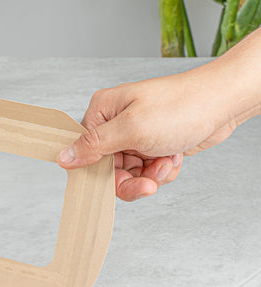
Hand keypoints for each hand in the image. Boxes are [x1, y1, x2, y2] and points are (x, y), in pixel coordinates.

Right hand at [57, 72, 235, 200]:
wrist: (223, 104)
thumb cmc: (181, 107)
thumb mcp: (131, 129)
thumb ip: (94, 146)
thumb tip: (63, 157)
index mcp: (102, 112)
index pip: (85, 153)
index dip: (100, 173)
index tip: (119, 180)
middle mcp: (115, 124)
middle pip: (108, 169)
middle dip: (133, 178)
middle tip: (150, 181)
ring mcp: (134, 136)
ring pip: (129, 174)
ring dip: (150, 175)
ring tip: (167, 161)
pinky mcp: (151, 145)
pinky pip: (146, 172)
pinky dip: (161, 171)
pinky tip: (173, 157)